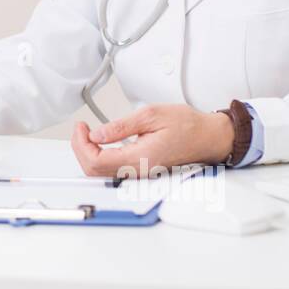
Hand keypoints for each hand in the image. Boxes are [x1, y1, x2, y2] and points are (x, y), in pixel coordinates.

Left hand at [71, 104, 233, 177]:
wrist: (208, 137)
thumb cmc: (187, 126)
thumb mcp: (151, 115)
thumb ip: (121, 127)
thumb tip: (97, 134)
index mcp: (140, 157)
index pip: (97, 161)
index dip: (82, 144)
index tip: (81, 127)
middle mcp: (138, 170)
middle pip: (95, 170)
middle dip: (81, 149)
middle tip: (81, 129)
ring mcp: (139, 173)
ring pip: (102, 172)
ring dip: (89, 153)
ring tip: (87, 134)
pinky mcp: (141, 170)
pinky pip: (113, 170)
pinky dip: (100, 156)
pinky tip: (100, 142)